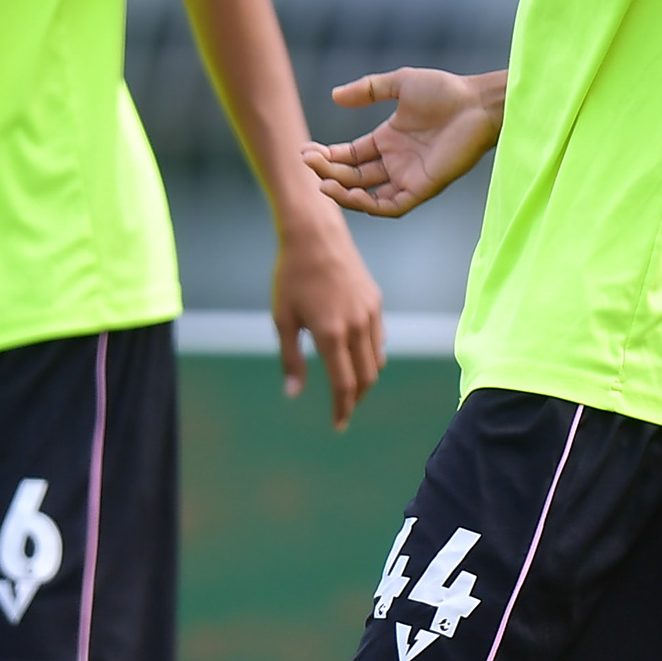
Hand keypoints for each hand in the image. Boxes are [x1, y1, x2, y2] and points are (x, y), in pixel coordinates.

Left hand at [271, 204, 386, 425]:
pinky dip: (371, 355)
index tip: (338, 424)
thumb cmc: (291, 276)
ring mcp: (370, 314)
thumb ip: (291, 359)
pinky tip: (356, 356)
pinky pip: (378, 339)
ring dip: (365, 379)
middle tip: (343, 410)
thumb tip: (294, 394)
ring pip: (376, 360)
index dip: (342, 409)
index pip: (344, 384)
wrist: (315, 236)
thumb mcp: (283, 319)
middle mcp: (357, 327)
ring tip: (349, 386)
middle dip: (355, 399)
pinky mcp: (376, 302)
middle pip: (366, 378)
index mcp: (331, 334)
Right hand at [301, 69, 497, 218]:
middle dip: (329, 172)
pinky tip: (351, 193)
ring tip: (323, 183)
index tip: (306, 151)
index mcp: (388, 140)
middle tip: (309, 163)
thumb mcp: (400, 83)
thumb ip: (368, 89)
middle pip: (353, 176)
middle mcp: (395, 162)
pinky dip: (370, 205)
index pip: (349, 156)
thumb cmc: (445, 91)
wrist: (477, 103)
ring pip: (368, 196)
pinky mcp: (423, 188)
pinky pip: (392, 206)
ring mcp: (408, 177)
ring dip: (344, 193)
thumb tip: (335, 95)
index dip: (327, 157)